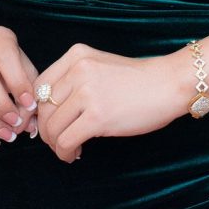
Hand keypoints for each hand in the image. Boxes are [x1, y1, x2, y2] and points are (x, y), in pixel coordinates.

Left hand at [33, 44, 194, 163]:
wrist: (169, 85)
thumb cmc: (138, 80)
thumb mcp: (100, 66)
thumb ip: (74, 79)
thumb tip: (49, 109)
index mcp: (76, 55)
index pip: (39, 85)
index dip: (39, 109)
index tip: (48, 122)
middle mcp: (77, 70)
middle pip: (43, 107)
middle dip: (46, 130)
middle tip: (57, 141)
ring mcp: (87, 93)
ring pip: (52, 127)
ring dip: (55, 144)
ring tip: (68, 149)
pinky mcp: (97, 117)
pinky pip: (66, 140)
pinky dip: (65, 152)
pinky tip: (75, 154)